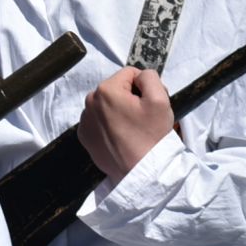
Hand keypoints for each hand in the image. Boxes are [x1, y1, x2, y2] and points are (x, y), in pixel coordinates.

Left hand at [77, 67, 173, 182]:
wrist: (141, 172)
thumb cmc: (151, 136)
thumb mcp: (160, 99)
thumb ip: (149, 77)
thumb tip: (139, 76)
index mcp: (106, 90)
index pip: (129, 74)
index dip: (144, 86)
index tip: (149, 104)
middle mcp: (89, 102)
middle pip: (117, 89)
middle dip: (130, 98)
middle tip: (143, 117)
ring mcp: (84, 121)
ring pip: (107, 105)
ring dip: (119, 111)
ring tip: (132, 129)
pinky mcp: (84, 136)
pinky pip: (99, 121)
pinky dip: (110, 124)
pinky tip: (121, 137)